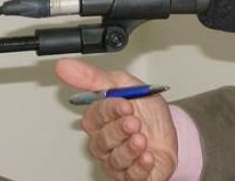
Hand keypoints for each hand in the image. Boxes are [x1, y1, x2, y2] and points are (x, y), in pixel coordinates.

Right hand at [55, 59, 177, 180]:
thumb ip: (94, 77)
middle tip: (134, 121)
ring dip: (130, 149)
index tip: (125, 103)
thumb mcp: (125, 85)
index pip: (96, 116)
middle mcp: (105, 142)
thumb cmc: (145, 111)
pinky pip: (131, 176)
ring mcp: (117, 161)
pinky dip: (139, 167)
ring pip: (116, 159)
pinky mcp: (132, 176)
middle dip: (120, 130)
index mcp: (100, 119)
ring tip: (142, 139)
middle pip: (103, 139)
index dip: (110, 109)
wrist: (171, 133)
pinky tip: (147, 157)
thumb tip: (64, 65)